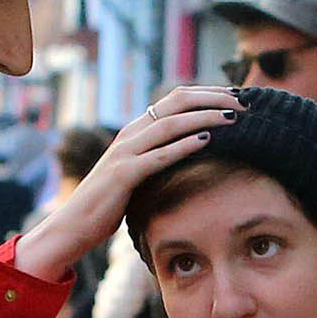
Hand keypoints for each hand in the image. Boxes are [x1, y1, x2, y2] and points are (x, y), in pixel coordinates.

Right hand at [16, 85, 240, 284]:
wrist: (74, 224)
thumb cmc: (109, 203)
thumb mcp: (137, 174)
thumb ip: (158, 159)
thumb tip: (191, 157)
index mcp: (136, 130)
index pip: (175, 98)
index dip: (207, 93)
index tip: (235, 97)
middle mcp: (131, 134)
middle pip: (176, 102)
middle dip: (213, 99)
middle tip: (242, 103)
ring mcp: (125, 152)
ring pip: (170, 124)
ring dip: (204, 117)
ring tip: (232, 118)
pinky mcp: (123, 175)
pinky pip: (158, 155)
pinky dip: (184, 146)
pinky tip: (207, 141)